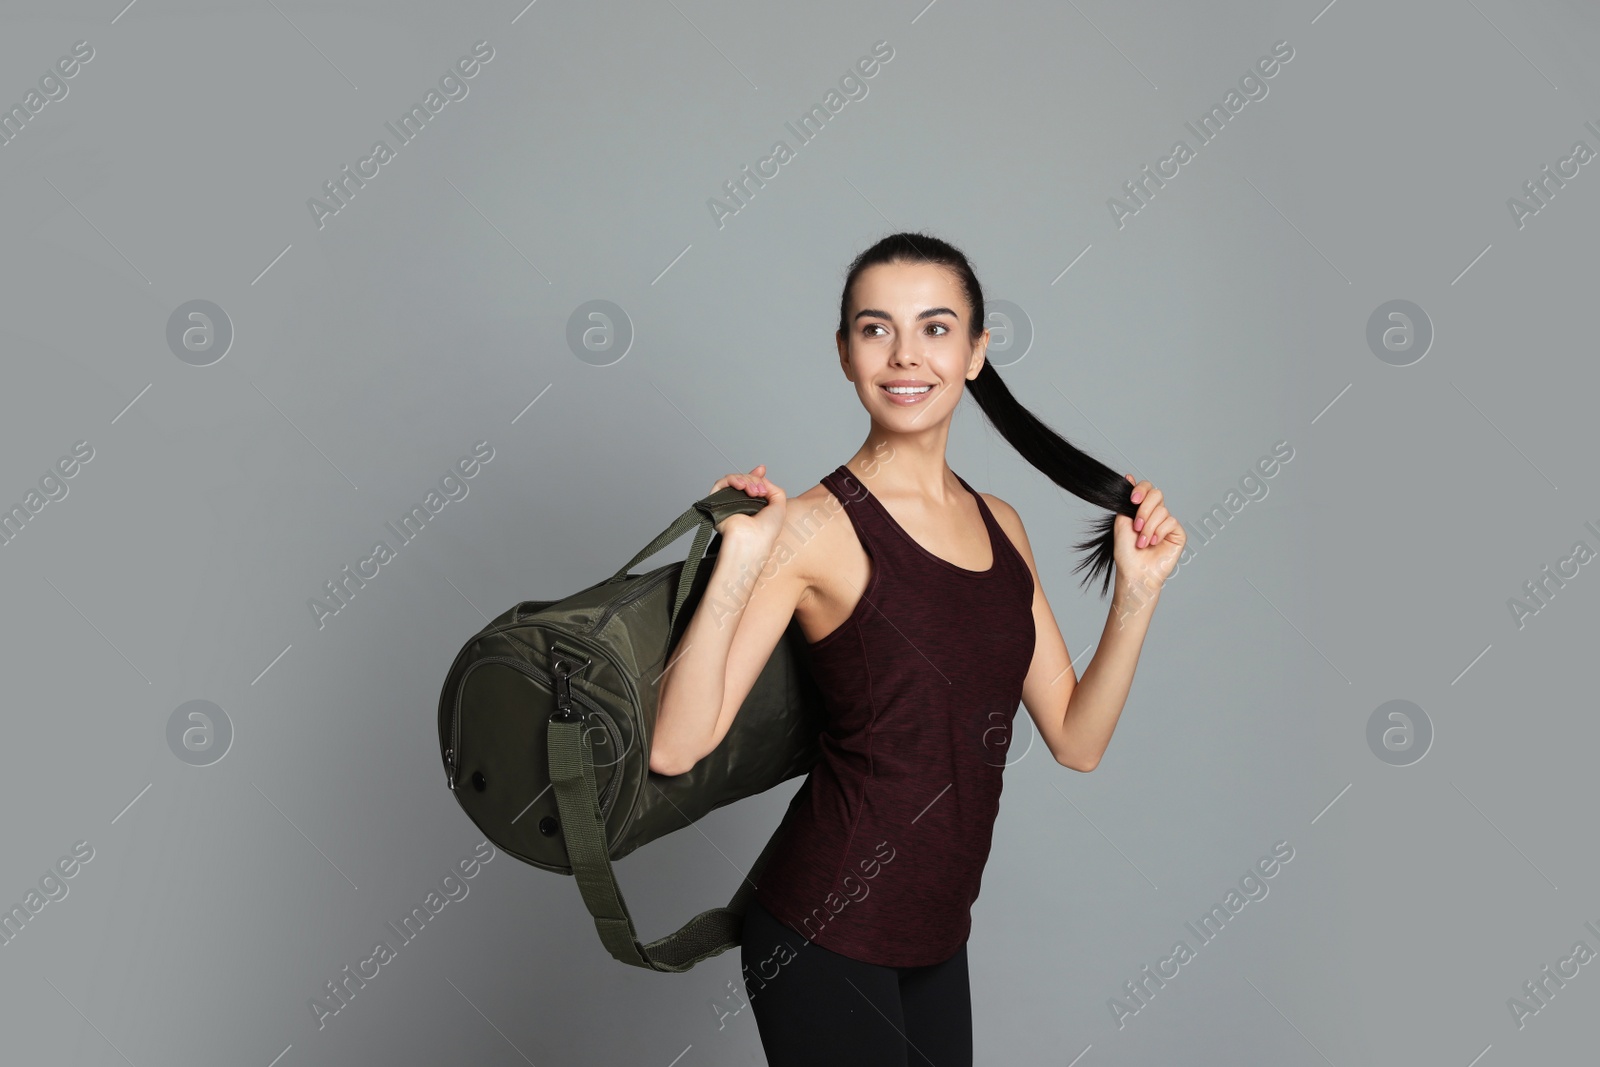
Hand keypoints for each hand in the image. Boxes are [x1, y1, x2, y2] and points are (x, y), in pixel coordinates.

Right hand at [710, 464, 786, 550]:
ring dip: (746, 480)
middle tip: (761, 492)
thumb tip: (761, 477)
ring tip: (753, 491)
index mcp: (753, 506)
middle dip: (755, 480)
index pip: (751, 485)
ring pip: (734, 480)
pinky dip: (732, 480)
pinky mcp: (717, 503)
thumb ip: (774, 488)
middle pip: (744, 480)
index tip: (762, 470)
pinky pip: (721, 483)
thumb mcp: (780, 505)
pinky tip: (741, 485)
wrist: (753, 539)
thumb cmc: (766, 530)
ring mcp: (728, 503)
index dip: (756, 475)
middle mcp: (740, 504)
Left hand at [1112, 473, 1184, 591]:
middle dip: (1144, 510)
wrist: (1134, 572)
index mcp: (1141, 509)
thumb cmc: (1126, 552)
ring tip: (1142, 542)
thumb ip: (1126, 501)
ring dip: (1148, 527)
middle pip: (1157, 494)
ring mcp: (1167, 523)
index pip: (1147, 488)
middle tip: (1136, 526)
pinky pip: (1171, 522)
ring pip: (1162, 511)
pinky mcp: (1177, 533)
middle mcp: (1156, 514)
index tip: (1133, 500)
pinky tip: (1153, 543)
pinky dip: (1159, 532)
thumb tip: (1128, 476)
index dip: (1141, 489)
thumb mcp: (1121, 522)